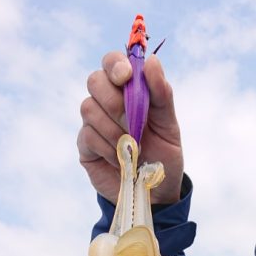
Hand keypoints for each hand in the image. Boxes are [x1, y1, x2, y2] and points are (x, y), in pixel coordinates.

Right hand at [77, 52, 183, 205]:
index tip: (126, 76)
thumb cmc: (164, 155)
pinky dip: (109, 148)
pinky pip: (88, 135)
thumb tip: (151, 63)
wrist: (157, 192)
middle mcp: (107, 103)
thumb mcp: (169, 125)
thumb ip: (161, 94)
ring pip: (89, 108)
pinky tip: (122, 161)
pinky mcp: (86, 147)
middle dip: (115, 101)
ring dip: (114, 129)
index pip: (112, 63)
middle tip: (133, 124)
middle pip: (95, 81)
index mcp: (128, 91)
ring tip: (134, 148)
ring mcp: (93, 124)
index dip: (115, 64)